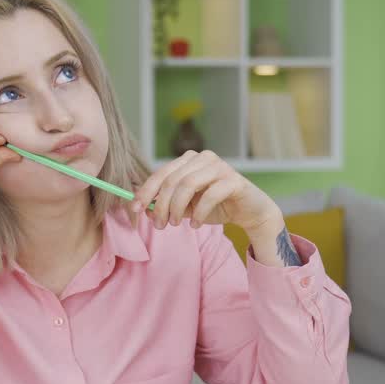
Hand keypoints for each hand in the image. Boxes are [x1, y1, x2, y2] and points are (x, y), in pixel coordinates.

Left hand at [131, 150, 281, 234]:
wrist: (250, 212)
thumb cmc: (215, 207)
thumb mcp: (186, 207)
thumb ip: (167, 204)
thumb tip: (143, 208)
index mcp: (188, 160)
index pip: (161, 173)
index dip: (145, 191)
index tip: (135, 209)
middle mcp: (203, 158)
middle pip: (172, 180)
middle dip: (161, 205)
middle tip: (160, 225)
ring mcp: (219, 166)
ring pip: (187, 185)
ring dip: (177, 208)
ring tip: (176, 224)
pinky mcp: (233, 180)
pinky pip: (209, 195)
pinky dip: (199, 213)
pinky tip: (197, 225)